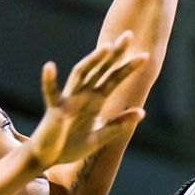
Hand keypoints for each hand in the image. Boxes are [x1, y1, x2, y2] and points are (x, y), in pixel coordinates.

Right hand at [29, 31, 149, 168]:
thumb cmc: (71, 146)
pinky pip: (50, 93)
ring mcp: (69, 99)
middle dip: (115, 53)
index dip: (129, 68)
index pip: (115, 79)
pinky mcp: (54, 109)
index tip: (145, 56)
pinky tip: (50, 67)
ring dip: (92, 61)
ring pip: (81, 74)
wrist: (49, 158)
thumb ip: (119, 124)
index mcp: (96, 100)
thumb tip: (142, 112)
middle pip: (101, 69)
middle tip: (129, 35)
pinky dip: (49, 80)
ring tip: (105, 49)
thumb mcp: (101, 137)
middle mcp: (83, 94)